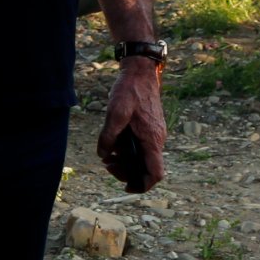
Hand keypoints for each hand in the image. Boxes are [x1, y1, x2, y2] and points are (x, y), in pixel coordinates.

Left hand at [96, 58, 166, 191]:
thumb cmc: (130, 90)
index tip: (126, 187)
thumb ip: (108, 136)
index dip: (142, 185)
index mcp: (152, 140)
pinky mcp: (149, 127)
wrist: (140, 71)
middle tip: (107, 165)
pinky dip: (128, 150)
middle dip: (126, 172)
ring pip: (142, 158)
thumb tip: (103, 155)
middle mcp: (157, 139)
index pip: (155, 173)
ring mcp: (154, 133)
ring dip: (126, 161)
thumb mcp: (115, 113)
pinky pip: (141, 146)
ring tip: (107, 155)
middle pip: (146, 169)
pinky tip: (114, 143)